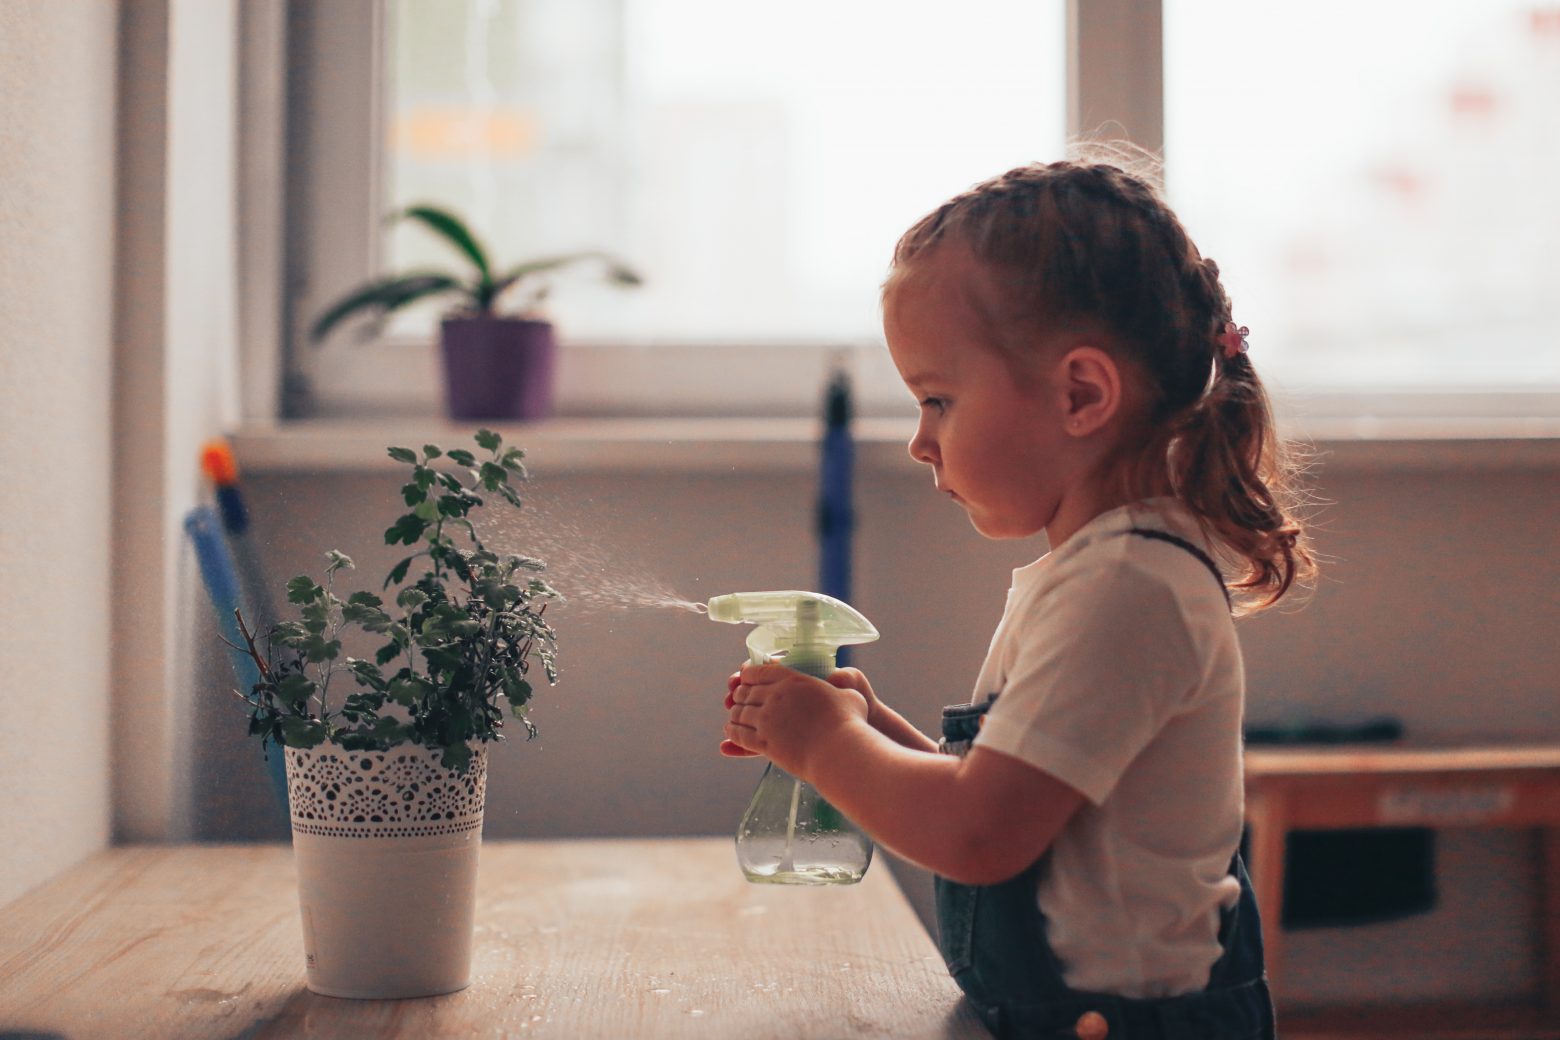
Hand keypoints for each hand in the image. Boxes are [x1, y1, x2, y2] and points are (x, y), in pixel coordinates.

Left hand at [722, 661, 869, 777]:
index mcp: (793, 680)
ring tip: (733, 716)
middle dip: (740, 694)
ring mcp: (767, 720)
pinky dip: (733, 732)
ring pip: (740, 713)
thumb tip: (840, 680)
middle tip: (737, 698)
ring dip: (735, 713)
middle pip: (747, 692)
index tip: (745, 678)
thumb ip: (839, 687)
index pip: (761, 671)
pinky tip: (730, 733)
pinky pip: (740, 734)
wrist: (839, 751)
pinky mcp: (764, 742)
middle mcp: (775, 697)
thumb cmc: (849, 723)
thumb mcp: (848, 695)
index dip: (749, 674)